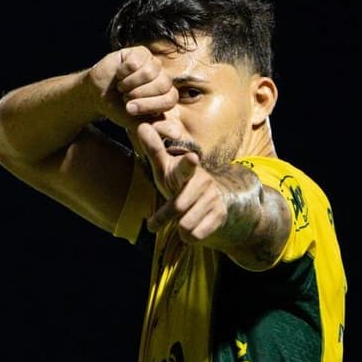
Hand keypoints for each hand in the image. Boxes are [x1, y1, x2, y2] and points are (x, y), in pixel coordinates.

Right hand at [88, 46, 177, 128]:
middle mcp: (163, 78)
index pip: (170, 99)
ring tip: (122, 87)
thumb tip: (176, 135)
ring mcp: (153, 64)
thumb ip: (155, 130)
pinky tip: (119, 74)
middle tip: (125, 98)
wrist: (97, 95)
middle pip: (162, 83)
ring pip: (150, 71)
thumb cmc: (118, 108)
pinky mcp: (141, 53)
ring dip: (129, 83)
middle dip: (138, 94)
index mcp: (166, 96)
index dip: (149, 105)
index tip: (129, 109)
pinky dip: (123, 71)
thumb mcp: (135, 123)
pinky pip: (137, 61)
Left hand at [137, 122, 227, 241]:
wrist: (214, 200)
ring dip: (177, 228)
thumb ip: (154, 151)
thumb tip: (141, 125)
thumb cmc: (181, 183)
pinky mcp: (220, 214)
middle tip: (152, 225)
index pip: (185, 166)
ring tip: (180, 220)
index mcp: (186, 170)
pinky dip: (189, 236)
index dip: (187, 163)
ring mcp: (212, 198)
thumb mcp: (166, 169)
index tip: (192, 158)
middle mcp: (202, 182)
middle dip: (161, 219)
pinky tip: (193, 226)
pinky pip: (195, 235)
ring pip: (185, 225)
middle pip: (176, 208)